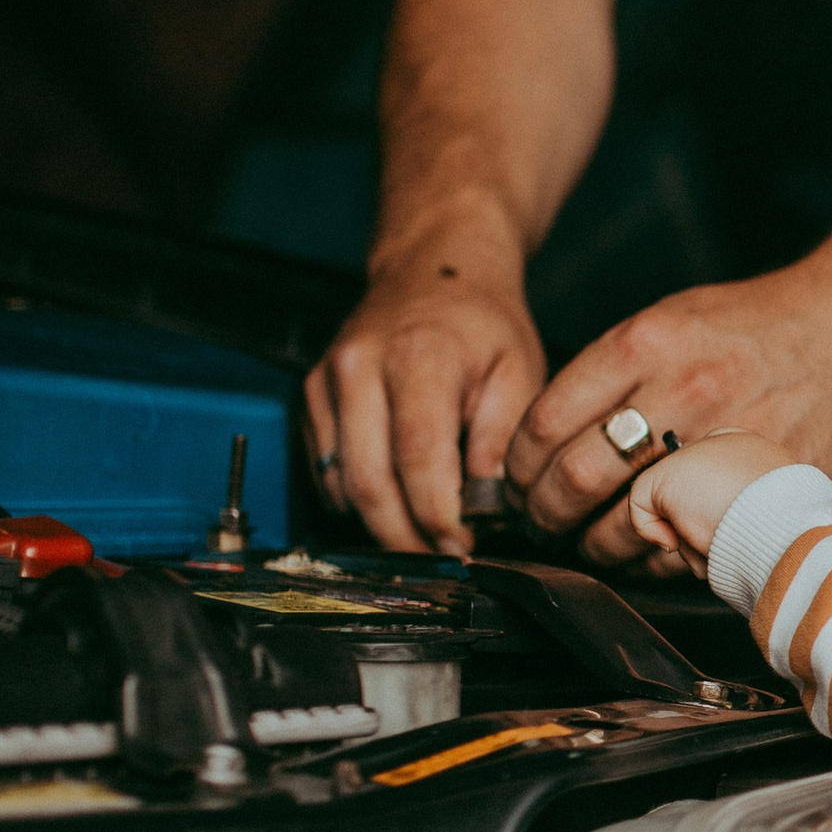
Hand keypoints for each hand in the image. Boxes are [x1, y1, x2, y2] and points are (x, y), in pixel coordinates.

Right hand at [306, 257, 544, 556]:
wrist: (434, 269)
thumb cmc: (482, 324)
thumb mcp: (519, 373)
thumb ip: (502, 442)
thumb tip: (485, 510)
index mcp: (418, 358)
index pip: (418, 458)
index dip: (438, 516)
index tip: (464, 547)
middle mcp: (359, 367)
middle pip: (370, 482)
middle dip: (407, 537)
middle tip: (443, 561)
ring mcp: (328, 380)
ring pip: (341, 483)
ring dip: (381, 525)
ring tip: (423, 541)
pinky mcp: (311, 394)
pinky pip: (325, 470)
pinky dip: (356, 500)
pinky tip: (394, 506)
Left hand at [507, 268, 831, 564]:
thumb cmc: (759, 325)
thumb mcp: (672, 319)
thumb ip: (611, 372)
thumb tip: (547, 437)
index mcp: (647, 344)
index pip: (546, 422)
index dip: (519, 467)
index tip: (520, 482)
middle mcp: (682, 390)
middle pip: (576, 478)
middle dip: (544, 513)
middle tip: (543, 521)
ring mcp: (725, 439)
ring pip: (627, 521)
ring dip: (594, 544)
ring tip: (591, 540)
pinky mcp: (763, 478)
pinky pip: (691, 540)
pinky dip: (657, 556)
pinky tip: (651, 545)